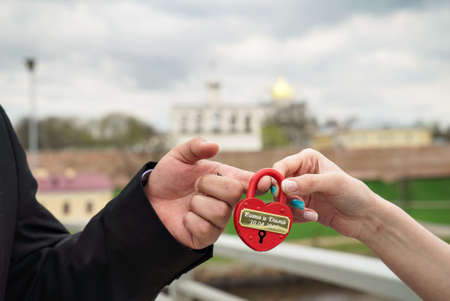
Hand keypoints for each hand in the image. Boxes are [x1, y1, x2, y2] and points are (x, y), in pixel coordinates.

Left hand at [145, 138, 269, 248]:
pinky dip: (190, 220)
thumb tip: (214, 145)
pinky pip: (206, 228)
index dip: (261, 182)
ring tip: (189, 201)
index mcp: (225, 179)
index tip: (266, 183)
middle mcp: (226, 200)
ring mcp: (218, 220)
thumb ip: (195, 147)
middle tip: (196, 184)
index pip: (250, 181)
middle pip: (235, 193)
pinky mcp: (207, 236)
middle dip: (211, 184)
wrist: (149, 200)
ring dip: (198, 203)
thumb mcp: (179, 157)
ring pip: (219, 211)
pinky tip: (185, 217)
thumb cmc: (169, 178)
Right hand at [273, 149, 379, 238]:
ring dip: (292, 209)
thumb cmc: (353, 193)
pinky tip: (313, 216)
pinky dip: (297, 216)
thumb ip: (308, 183)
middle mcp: (300, 173)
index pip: (283, 165)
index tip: (276, 190)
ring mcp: (299, 191)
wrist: (364, 217)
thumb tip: (284, 186)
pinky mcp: (300, 207)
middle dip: (282, 196)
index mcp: (307, 159)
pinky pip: (288, 212)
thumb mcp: (333, 183)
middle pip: (277, 183)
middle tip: (292, 205)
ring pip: (281, 200)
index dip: (276, 176)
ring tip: (310, 213)